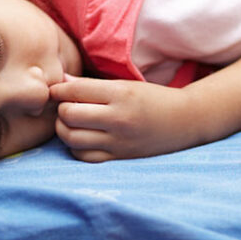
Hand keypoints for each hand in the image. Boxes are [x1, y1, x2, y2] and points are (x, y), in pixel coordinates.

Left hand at [49, 76, 199, 162]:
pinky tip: (82, 138)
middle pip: (69, 114)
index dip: (59, 89)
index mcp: (120, 93)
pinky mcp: (119, 157)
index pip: (75, 90)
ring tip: (71, 122)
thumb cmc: (153, 98)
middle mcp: (118, 118)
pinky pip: (84, 156)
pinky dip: (75, 147)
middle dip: (61, 109)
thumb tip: (61, 82)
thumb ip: (92, 86)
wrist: (184, 120)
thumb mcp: (126, 85)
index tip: (56, 90)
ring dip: (64, 129)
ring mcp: (118, 140)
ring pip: (72, 138)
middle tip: (65, 106)